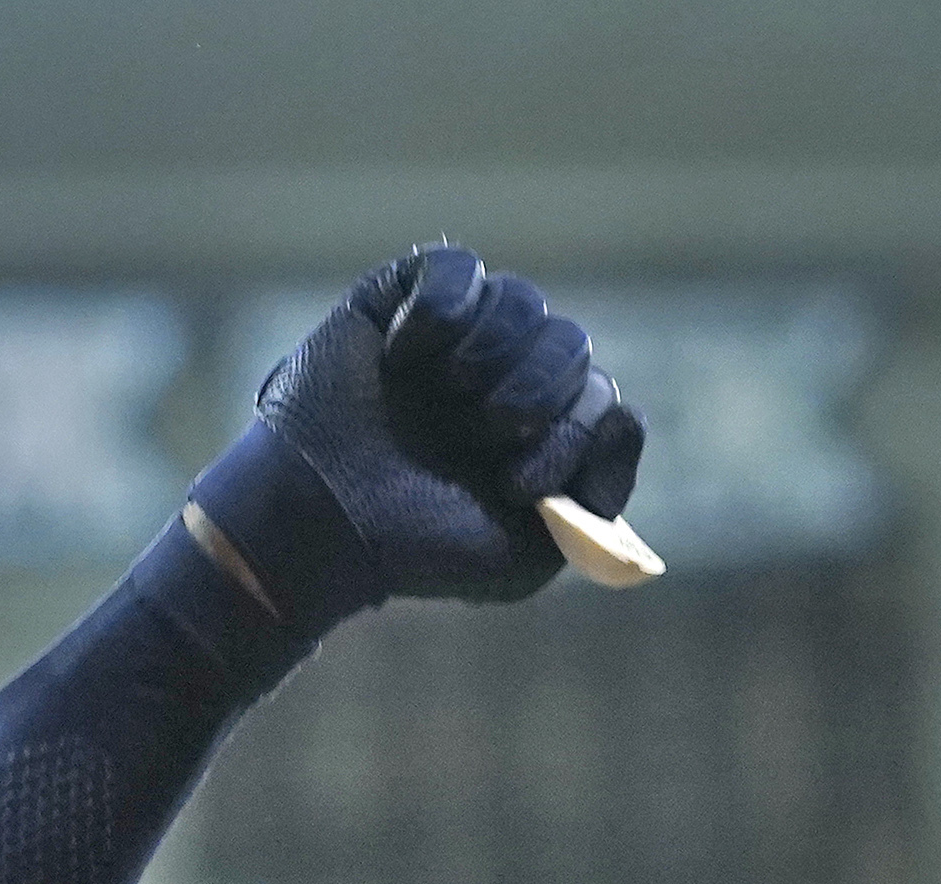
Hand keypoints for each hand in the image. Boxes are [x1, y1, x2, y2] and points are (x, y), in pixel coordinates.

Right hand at [192, 244, 644, 628]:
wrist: (321, 525)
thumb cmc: (415, 548)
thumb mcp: (527, 557)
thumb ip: (595, 505)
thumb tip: (619, 426)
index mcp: (541, 434)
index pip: (604, 403)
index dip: (577, 435)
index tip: (518, 485)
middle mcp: (507, 376)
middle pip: (571, 344)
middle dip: (536, 394)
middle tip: (478, 435)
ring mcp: (459, 335)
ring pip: (524, 302)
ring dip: (492, 355)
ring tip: (443, 396)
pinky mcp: (404, 298)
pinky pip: (457, 269)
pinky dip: (441, 312)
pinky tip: (402, 358)